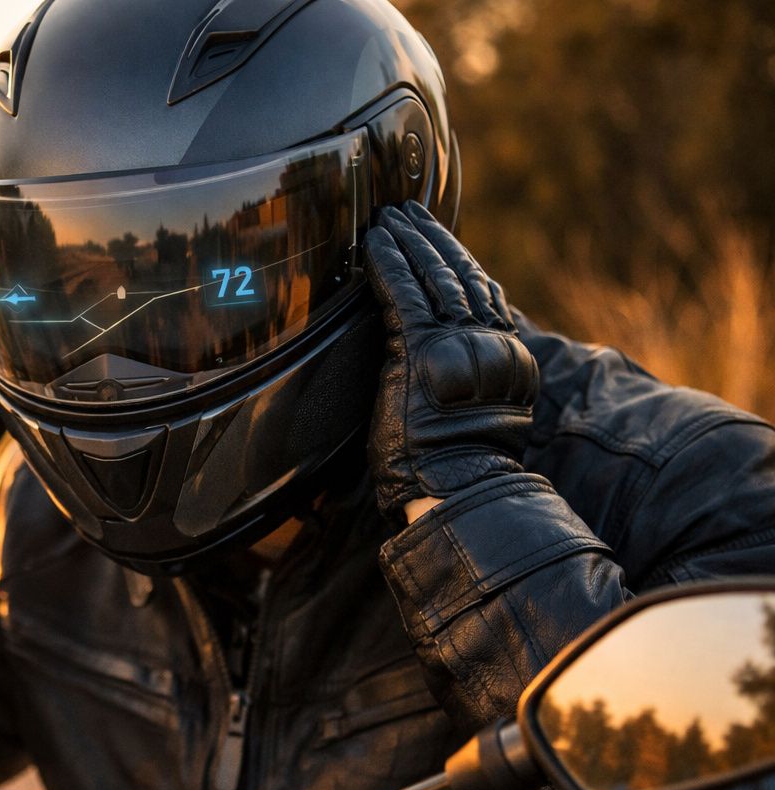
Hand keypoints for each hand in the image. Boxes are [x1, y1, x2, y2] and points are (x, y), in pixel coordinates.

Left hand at [365, 202, 537, 521]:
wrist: (455, 486)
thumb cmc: (451, 471)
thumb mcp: (473, 421)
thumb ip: (467, 387)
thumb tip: (451, 380)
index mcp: (507, 359)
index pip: (485, 297)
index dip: (463, 263)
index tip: (447, 242)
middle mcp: (488, 342)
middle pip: (460, 276)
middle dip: (433, 240)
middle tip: (411, 211)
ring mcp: (455, 341)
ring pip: (433, 276)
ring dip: (409, 242)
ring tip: (390, 217)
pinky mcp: (419, 345)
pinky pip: (402, 291)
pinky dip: (387, 262)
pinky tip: (374, 241)